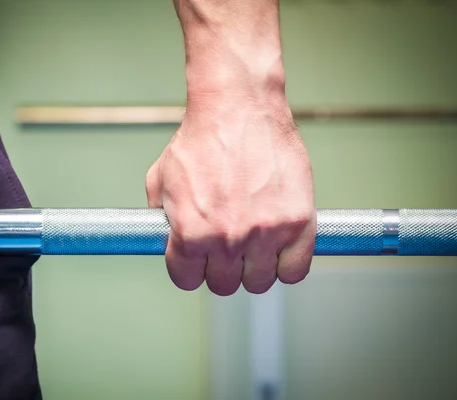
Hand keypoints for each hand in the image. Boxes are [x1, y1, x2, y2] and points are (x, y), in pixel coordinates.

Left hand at [146, 98, 315, 295]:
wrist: (237, 106)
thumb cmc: (199, 139)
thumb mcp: (160, 180)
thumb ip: (159, 220)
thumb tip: (164, 244)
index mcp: (190, 233)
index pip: (187, 280)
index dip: (191, 267)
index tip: (198, 257)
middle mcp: (227, 238)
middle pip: (224, 284)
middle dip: (222, 266)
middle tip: (227, 243)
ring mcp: (265, 232)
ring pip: (259, 282)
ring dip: (254, 267)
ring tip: (252, 242)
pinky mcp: (298, 222)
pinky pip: (294, 271)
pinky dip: (286, 264)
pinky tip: (278, 245)